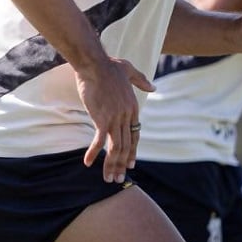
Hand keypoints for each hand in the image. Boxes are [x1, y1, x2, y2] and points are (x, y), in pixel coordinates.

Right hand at [76, 56, 153, 182]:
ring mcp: (114, 118)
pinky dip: (94, 153)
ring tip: (108, 179)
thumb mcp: (130, 71)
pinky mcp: (101, 118)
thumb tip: (153, 87)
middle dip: (122, 164)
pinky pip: (99, 140)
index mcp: (133, 108)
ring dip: (111, 165)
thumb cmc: (110, 66)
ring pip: (115, 148)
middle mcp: (126, 116)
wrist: (95, 63)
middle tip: (118, 178)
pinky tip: (88, 163)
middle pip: (126, 146)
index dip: (133, 151)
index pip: (135, 135)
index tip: (130, 164)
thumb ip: (142, 81)